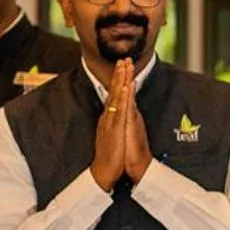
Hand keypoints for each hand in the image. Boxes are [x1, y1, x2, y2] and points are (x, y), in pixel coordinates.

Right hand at [91, 61, 148, 189]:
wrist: (104, 171)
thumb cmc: (111, 154)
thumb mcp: (114, 135)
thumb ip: (116, 123)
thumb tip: (118, 114)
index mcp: (110, 118)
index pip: (114, 95)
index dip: (118, 80)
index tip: (122, 66)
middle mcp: (108, 117)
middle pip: (114, 91)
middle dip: (119, 74)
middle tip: (124, 59)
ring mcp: (110, 122)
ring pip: (115, 97)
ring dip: (120, 81)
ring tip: (124, 67)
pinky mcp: (113, 129)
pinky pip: (118, 110)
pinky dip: (121, 98)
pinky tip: (125, 88)